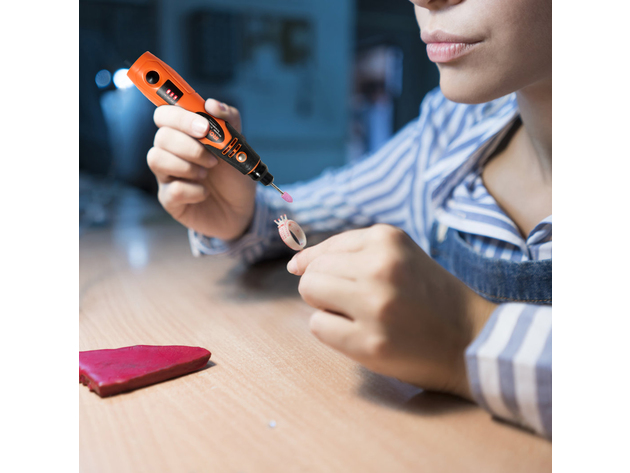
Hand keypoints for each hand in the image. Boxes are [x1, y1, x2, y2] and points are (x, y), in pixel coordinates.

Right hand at [148, 99, 255, 239]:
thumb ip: (229, 120)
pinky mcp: (169, 199)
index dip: (179, 116)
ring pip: (156, 159)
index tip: (203, 126)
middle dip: (189, 145)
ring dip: (187, 166)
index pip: (165, 114)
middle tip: (213, 157)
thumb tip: (212, 104)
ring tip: (207, 173)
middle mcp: (171, 151)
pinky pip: (172, 189)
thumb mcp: (239, 145)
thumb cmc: (234, 174)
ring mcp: (167, 175)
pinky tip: (204, 193)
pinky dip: (194, 191)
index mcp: (184, 134)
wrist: (241, 208)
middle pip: (161, 135)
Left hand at [287, 224, 496, 399]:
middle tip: (361, 303)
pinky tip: (363, 335)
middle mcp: (381, 266)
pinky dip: (333, 332)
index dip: (328, 269)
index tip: (351, 284)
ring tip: (360, 316)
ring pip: (310, 292)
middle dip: (327, 288)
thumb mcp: (400, 256)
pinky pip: (318, 326)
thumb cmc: (430, 296)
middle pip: (312, 271)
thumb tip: (294, 264)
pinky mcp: (369, 343)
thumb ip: (349, 252)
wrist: (473, 340)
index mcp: (388, 239)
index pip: (327, 248)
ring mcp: (375, 305)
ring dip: (328, 307)